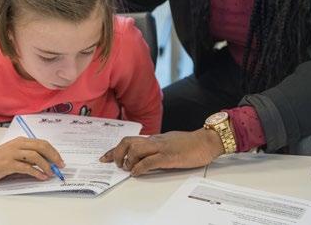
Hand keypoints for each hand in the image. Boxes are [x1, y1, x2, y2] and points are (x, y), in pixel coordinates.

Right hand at [0, 136, 64, 183]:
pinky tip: (41, 177)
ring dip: (46, 165)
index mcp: (22, 141)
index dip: (53, 151)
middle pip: (41, 146)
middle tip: (60, 166)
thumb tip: (45, 164)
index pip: (42, 143)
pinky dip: (36, 172)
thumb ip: (27, 157)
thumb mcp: (14, 154)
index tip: (60, 160)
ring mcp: (12, 153)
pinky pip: (25, 167)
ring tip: (51, 173)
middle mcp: (18, 145)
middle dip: (53, 156)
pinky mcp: (6, 164)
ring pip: (35, 156)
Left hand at [100, 129, 224, 175]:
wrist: (206, 141)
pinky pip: (149, 161)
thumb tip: (146, 154)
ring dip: (128, 161)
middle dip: (117, 153)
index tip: (105, 157)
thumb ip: (156, 147)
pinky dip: (140, 168)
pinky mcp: (169, 157)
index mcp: (154, 139)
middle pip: (128, 141)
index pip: (130, 140)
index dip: (115, 149)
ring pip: (136, 150)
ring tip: (128, 169)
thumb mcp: (169, 142)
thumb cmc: (190, 143)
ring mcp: (161, 148)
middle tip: (114, 164)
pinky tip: (137, 173)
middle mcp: (155, 141)